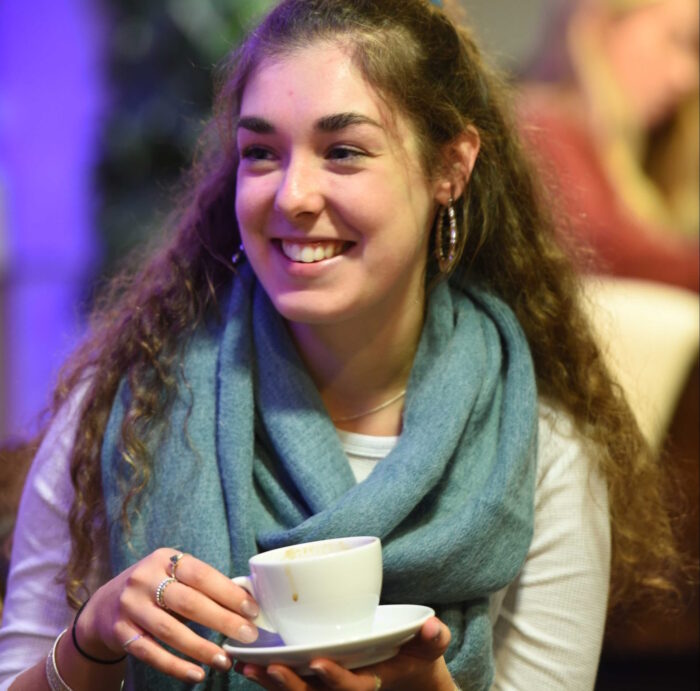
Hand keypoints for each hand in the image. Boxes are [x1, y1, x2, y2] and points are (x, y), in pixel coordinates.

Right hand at [73, 548, 260, 682]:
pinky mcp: (120, 633)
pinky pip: (151, 653)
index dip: (228, 593)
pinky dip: (176, 666)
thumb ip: (201, 585)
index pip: (201, 574)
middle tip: (248, 636)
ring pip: (170, 630)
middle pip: (189, 603)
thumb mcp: (172, 575)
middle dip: (223, 621)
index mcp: (164, 559)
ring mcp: (130, 606)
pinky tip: (197, 674)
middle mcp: (145, 579)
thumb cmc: (154, 589)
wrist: (104, 607)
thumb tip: (245, 601)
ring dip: (201, 648)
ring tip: (225, 660)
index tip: (252, 610)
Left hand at [236, 616, 454, 690]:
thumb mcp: (429, 650)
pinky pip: (288, 688)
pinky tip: (246, 664)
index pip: (351, 690)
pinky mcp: (314, 686)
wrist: (408, 680)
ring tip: (245, 665)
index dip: (335, 679)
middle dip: (290, 685)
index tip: (319, 661)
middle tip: (269, 665)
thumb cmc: (416, 660)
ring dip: (269, 683)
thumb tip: (433, 625)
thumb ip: (432, 639)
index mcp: (370, 686)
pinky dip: (267, 679)